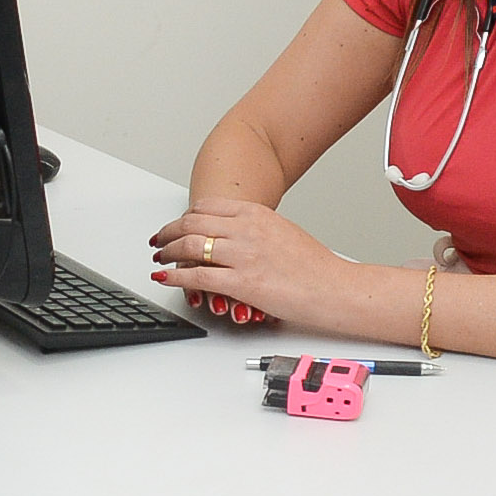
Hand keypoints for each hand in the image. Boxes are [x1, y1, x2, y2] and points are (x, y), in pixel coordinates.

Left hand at [148, 199, 341, 328]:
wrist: (335, 288)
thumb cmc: (316, 267)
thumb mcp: (284, 232)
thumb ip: (258, 230)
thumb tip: (239, 235)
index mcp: (257, 214)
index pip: (207, 207)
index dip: (185, 217)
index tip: (177, 225)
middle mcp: (247, 229)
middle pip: (192, 223)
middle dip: (169, 232)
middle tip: (160, 241)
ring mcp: (243, 255)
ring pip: (190, 246)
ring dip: (168, 252)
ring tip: (159, 258)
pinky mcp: (241, 282)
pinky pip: (197, 276)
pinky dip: (175, 276)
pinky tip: (165, 277)